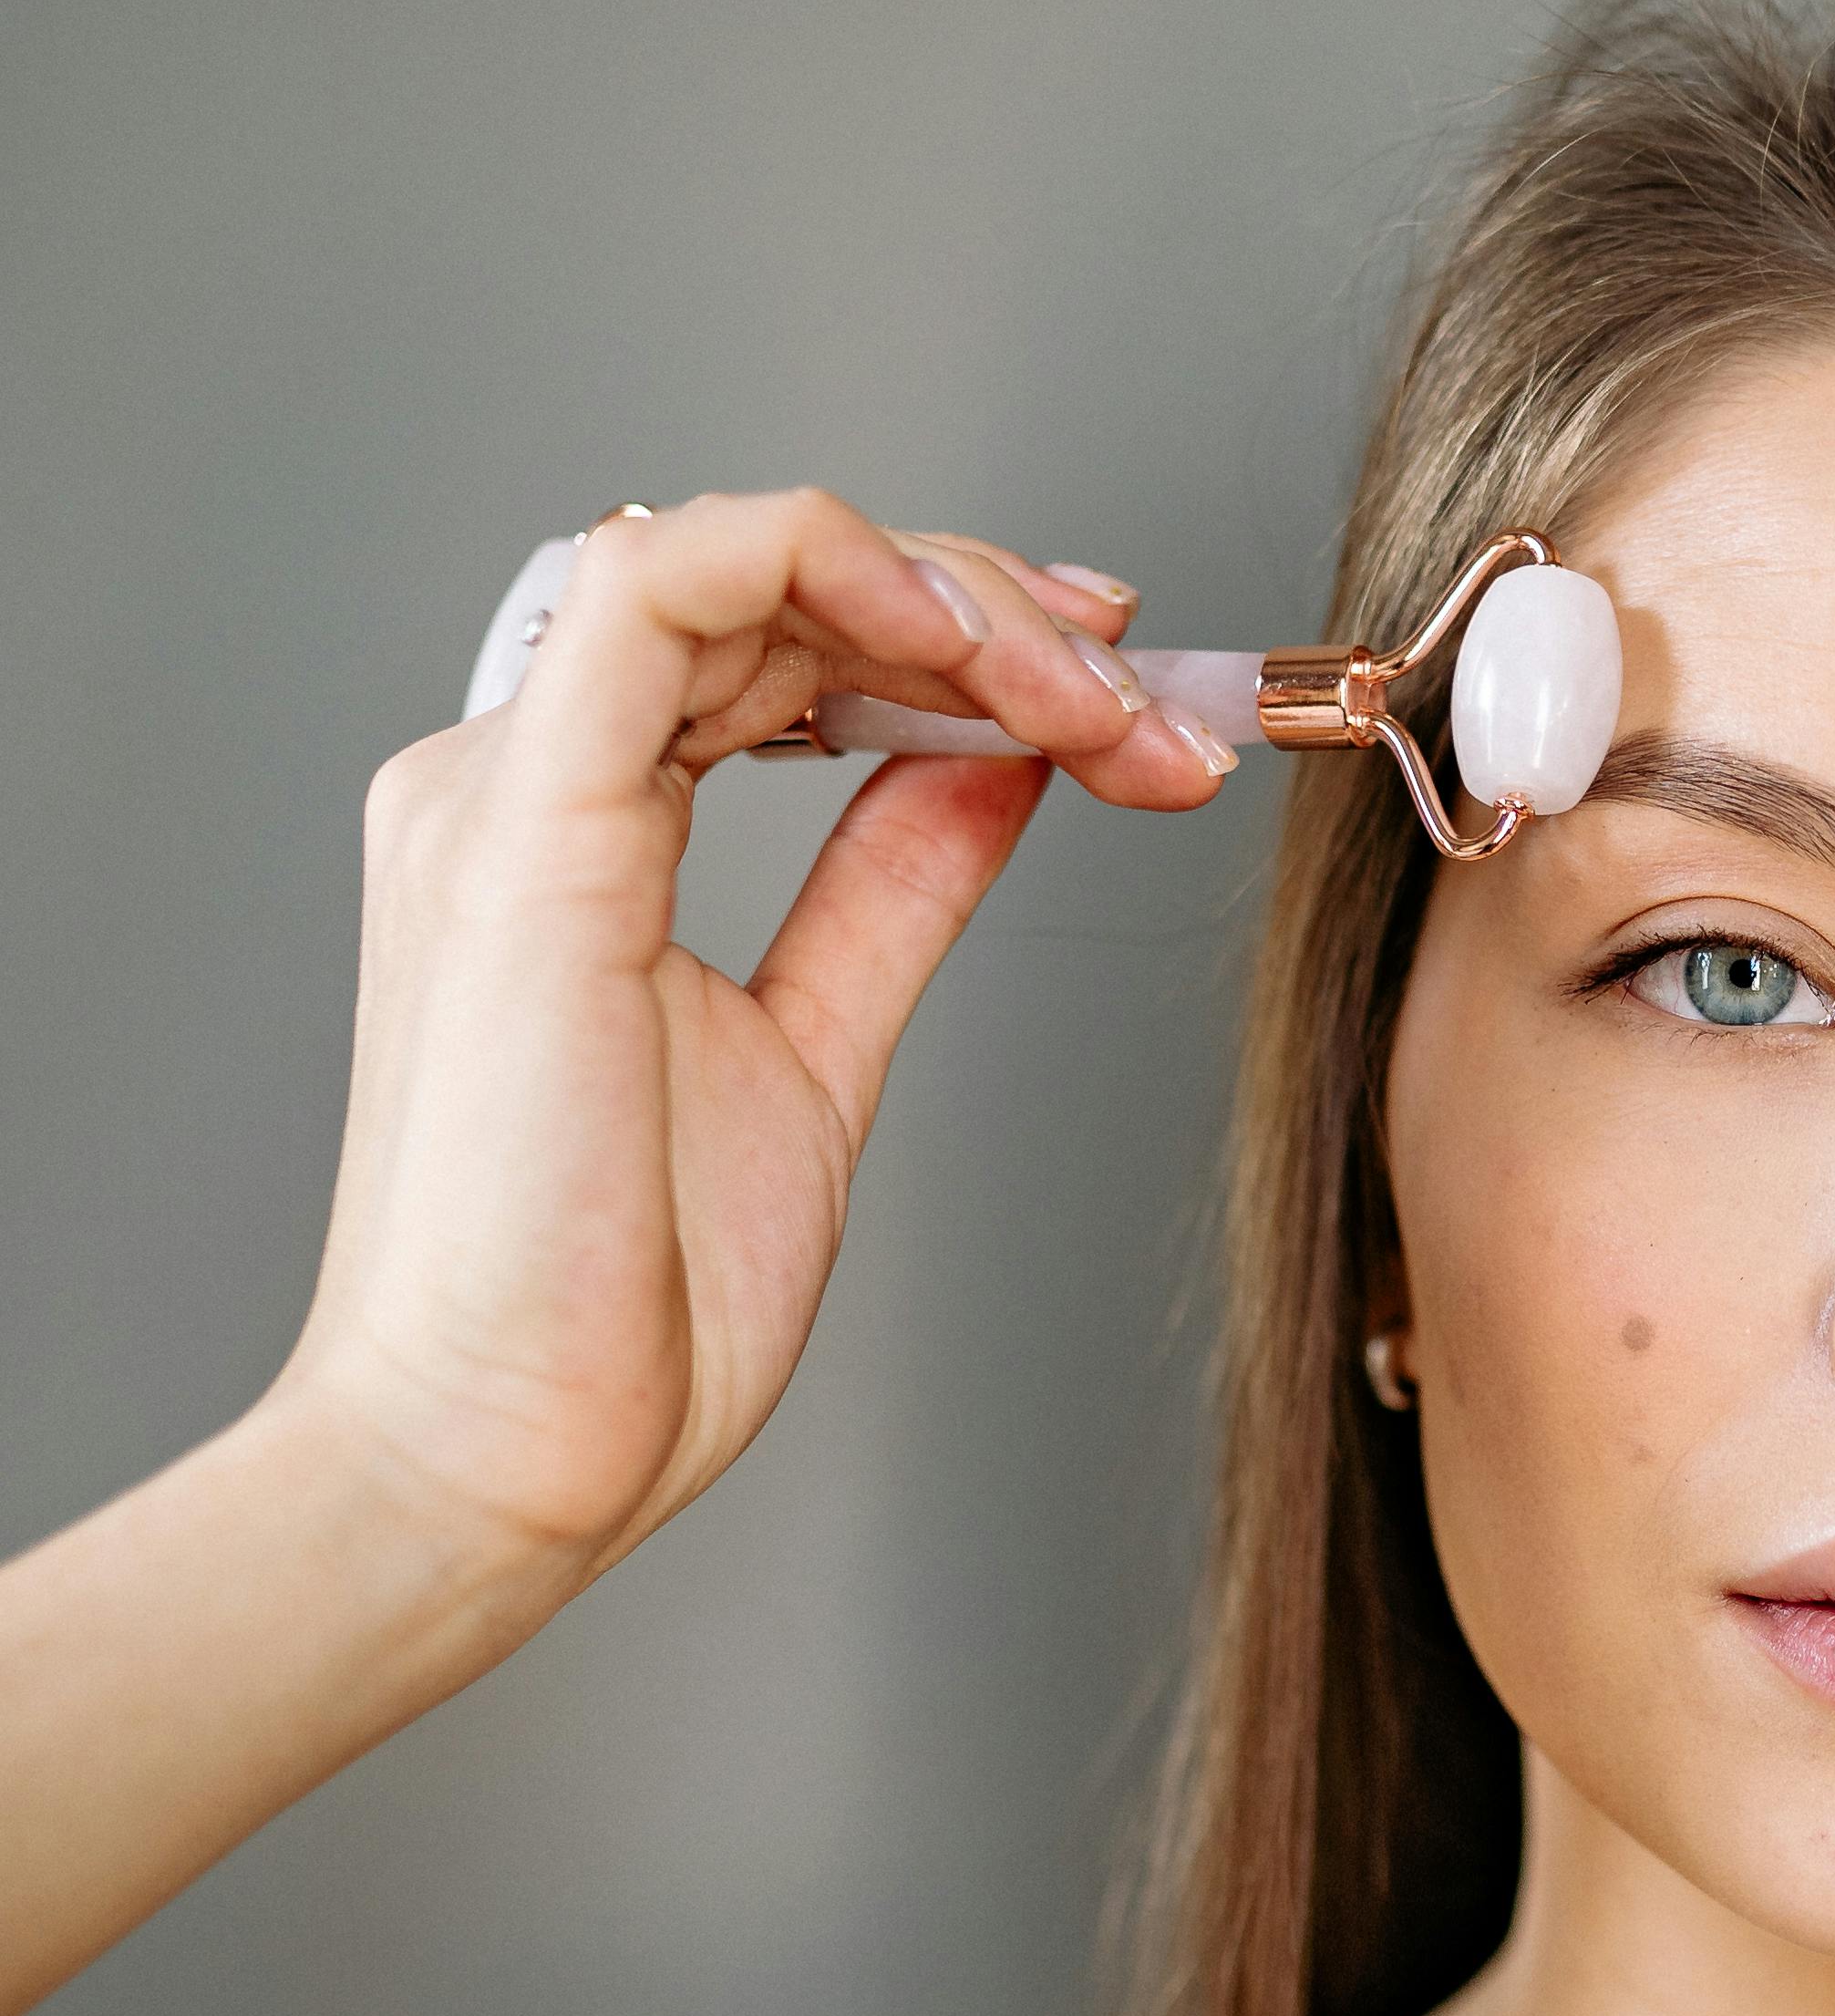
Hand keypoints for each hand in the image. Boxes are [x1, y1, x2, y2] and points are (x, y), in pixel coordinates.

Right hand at [280, 494, 1225, 1597]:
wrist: (504, 1458)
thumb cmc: (622, 1308)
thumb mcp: (817, 1050)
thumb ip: (891, 888)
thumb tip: (999, 769)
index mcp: (577, 830)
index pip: (778, 643)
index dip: (967, 643)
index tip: (1128, 711)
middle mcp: (528, 783)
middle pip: (777, 586)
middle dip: (1000, 620)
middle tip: (1150, 712)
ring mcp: (511, 788)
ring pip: (739, 558)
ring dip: (951, 599)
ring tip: (1091, 699)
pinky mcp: (525, 821)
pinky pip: (661, 582)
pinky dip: (830, 567)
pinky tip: (965, 645)